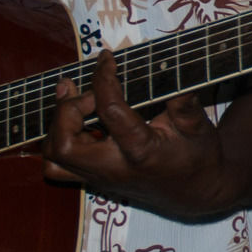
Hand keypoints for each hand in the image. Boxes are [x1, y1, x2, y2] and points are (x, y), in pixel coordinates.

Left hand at [43, 51, 229, 218]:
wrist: (195, 193)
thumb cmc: (197, 155)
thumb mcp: (197, 125)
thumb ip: (182, 100)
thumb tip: (169, 67)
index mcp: (140, 151)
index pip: (109, 110)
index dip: (103, 77)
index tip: (107, 58)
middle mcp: (113, 168)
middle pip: (64, 144)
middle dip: (67, 110)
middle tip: (88, 94)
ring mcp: (99, 177)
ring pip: (54, 158)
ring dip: (58, 126)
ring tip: (74, 102)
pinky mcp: (92, 179)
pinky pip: (57, 167)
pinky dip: (57, 141)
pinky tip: (74, 123)